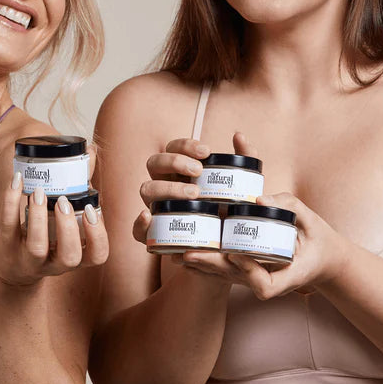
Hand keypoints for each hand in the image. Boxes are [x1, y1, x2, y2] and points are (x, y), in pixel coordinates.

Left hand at [0, 170, 108, 286]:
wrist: (7, 266)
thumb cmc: (43, 237)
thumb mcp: (63, 221)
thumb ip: (78, 187)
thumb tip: (89, 152)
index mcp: (73, 255)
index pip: (97, 255)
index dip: (98, 235)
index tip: (90, 210)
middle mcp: (53, 263)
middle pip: (69, 257)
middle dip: (68, 228)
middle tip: (63, 202)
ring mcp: (28, 259)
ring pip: (36, 247)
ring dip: (39, 216)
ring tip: (40, 192)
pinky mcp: (5, 248)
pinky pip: (8, 226)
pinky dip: (11, 201)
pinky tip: (17, 182)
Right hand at [128, 133, 260, 283]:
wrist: (230, 249)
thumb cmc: (231, 211)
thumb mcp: (243, 185)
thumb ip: (245, 158)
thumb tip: (239, 135)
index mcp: (179, 171)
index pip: (172, 148)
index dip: (185, 145)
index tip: (206, 151)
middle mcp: (163, 185)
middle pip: (154, 163)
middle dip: (174, 162)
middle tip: (198, 172)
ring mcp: (156, 208)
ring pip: (146, 189)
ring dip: (166, 188)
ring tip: (193, 195)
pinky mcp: (154, 235)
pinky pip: (137, 230)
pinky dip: (139, 222)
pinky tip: (148, 217)